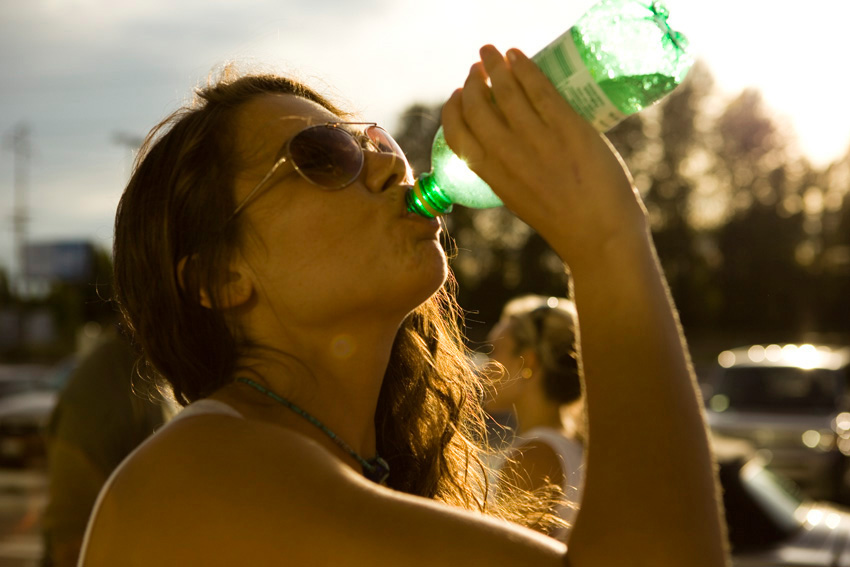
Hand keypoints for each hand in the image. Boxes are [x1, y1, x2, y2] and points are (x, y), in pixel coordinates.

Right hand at [441, 45, 648, 270]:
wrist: (600, 237)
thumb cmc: (565, 222)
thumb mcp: (521, 200)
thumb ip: (509, 173)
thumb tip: (507, 144)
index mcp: (492, 177)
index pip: (457, 135)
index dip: (452, 110)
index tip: (456, 96)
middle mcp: (508, 156)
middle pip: (476, 107)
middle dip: (472, 81)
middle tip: (478, 68)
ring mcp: (538, 141)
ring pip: (505, 91)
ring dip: (494, 65)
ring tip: (493, 53)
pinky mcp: (568, 128)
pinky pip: (538, 89)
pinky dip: (524, 67)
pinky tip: (517, 56)